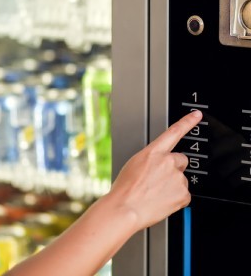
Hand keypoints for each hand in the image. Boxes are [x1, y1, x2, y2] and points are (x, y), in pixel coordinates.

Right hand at [108, 110, 201, 231]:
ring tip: (155, 193)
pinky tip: (162, 200)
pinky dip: (175, 198)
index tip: (196, 115)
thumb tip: (158, 164)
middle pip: (181, 160)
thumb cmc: (125, 188)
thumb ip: (151, 159)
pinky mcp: (183, 194)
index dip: (187, 122)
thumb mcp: (134, 164)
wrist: (125, 208)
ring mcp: (177, 178)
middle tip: (159, 179)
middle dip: (174, 168)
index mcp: (153, 152)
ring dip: (172, 185)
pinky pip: (184, 194)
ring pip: (181, 179)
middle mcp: (168, 162)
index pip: (174, 132)